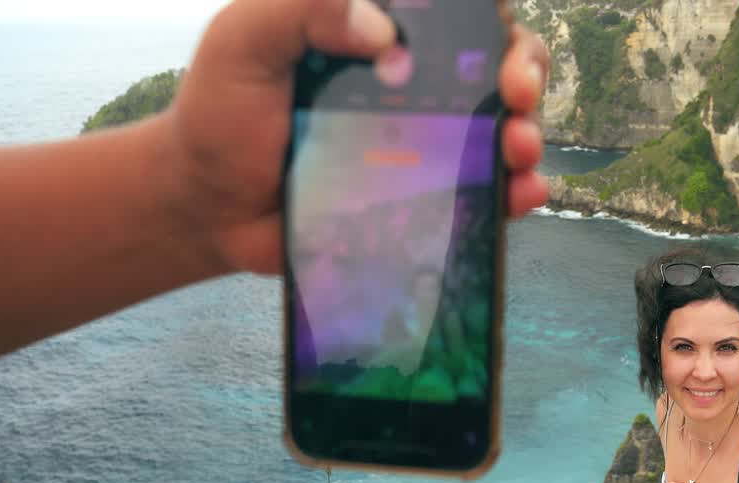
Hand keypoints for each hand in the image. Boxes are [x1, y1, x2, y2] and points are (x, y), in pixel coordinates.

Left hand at [163, 0, 550, 275]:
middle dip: (526, 70)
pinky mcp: (424, 201)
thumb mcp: (243, 41)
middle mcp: (415, 84)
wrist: (209, 207)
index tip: (493, 32)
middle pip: (498, 63)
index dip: (491, 18)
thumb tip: (381, 28)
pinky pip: (485, 194)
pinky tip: (521, 194)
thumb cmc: (222, 114)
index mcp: (380, 35)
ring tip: (519, 147)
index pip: (455, 13)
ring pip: (503, 127)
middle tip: (516, 93)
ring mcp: (425, 144)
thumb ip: (300, 10)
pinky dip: (517, 193)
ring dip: (529, 132)